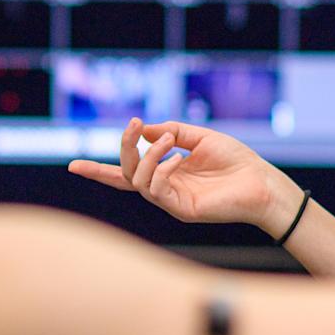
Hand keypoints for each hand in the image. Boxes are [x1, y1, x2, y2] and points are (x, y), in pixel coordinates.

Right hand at [68, 119, 302, 234]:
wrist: (262, 182)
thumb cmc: (236, 161)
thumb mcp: (200, 137)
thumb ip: (171, 131)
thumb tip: (143, 129)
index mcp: (167, 172)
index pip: (126, 173)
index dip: (99, 171)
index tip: (72, 165)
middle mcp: (164, 188)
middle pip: (126, 173)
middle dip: (123, 148)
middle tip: (133, 125)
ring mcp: (171, 201)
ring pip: (137, 181)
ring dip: (147, 155)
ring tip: (167, 140)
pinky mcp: (182, 209)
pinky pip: (156, 190)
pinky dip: (161, 169)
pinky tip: (178, 160)